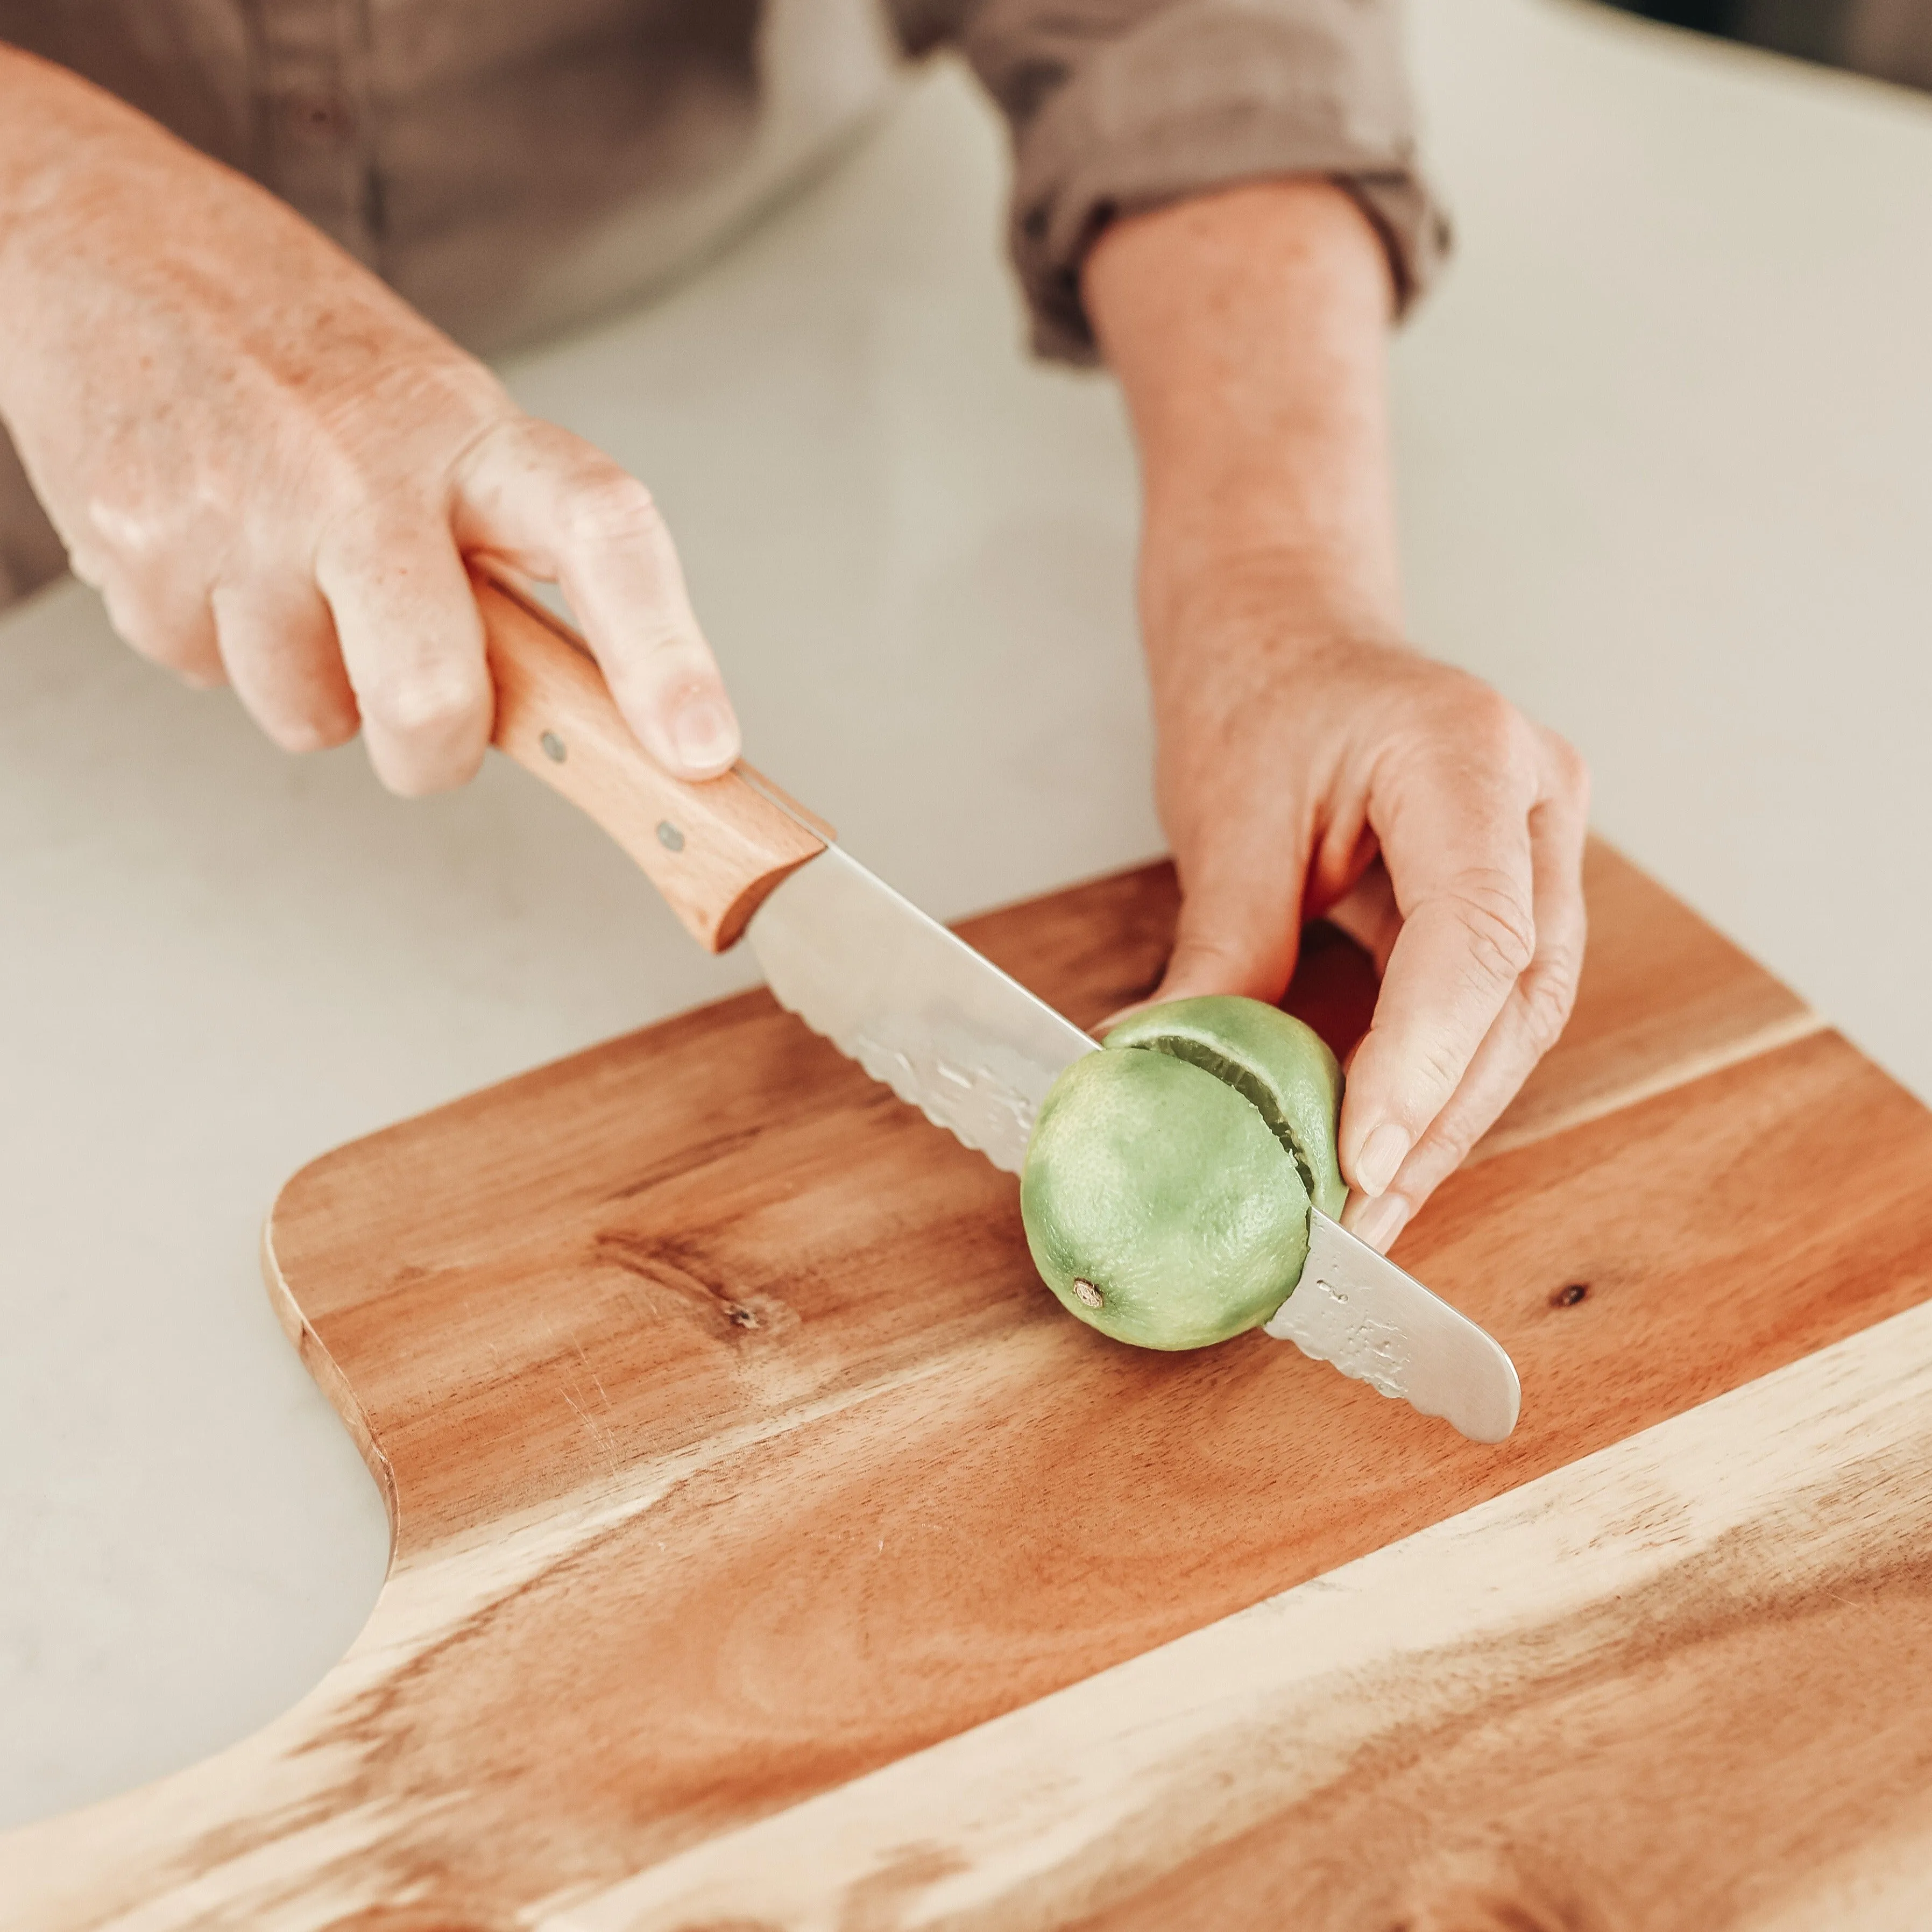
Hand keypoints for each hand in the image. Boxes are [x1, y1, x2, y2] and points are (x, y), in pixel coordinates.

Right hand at [0, 47, 738, 792]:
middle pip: (431, 698)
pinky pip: (206, 678)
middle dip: (432, 750)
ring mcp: (240, 511)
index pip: (601, 534)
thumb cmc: (302, 354)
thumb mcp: (439, 420)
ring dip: (312, 683)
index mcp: (469, 435)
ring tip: (289, 569)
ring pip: (311, 718)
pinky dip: (217, 642)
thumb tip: (585, 712)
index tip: (700, 747)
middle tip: (424, 717)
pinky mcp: (136, 550)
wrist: (105, 239)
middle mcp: (359, 471)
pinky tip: (215, 550)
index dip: (663, 654)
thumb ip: (506, 555)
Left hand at [1140, 567, 1588, 1250]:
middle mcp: (1535, 797)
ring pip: (1520, 1015)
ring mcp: (1541, 841)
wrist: (1284, 629)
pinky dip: (1439, 1079)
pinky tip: (1386, 1146)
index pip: (1476, 939)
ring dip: (1446, 1119)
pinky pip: (1494, 1002)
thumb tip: (1172, 1081)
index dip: (1423, 1065)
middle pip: (1517, 995)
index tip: (1361, 1161)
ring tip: (1370, 1210)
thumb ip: (1223, 956)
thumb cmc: (1257, 698)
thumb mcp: (1228, 823)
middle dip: (1438, 1120)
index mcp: (1468, 755)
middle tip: (1361, 1219)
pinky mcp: (1518, 884)